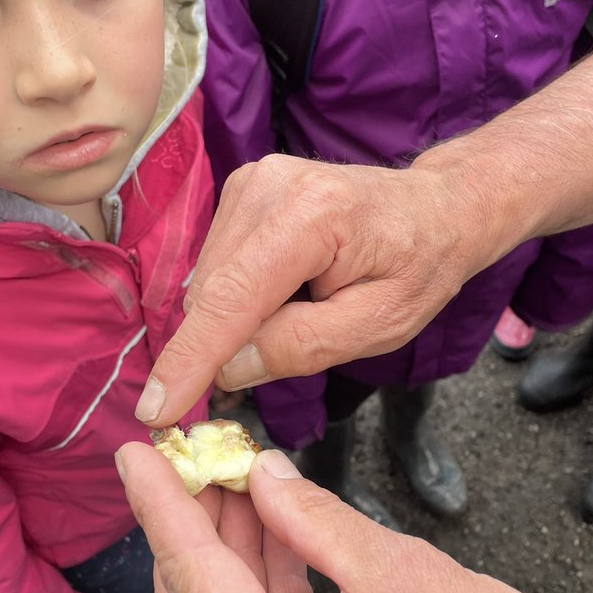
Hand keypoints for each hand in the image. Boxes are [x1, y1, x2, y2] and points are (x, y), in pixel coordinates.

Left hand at [118, 440, 592, 592]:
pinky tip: (277, 546)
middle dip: (191, 537)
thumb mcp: (397, 571)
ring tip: (241, 490)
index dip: (161, 506)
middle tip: (200, 465)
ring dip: (229, 569)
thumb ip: (311, 520)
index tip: (136, 452)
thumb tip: (262, 476)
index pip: (193, 582)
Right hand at [135, 152, 491, 425]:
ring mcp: (250, 182)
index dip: (189, 359)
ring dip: (234, 319)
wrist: (435, 207)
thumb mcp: (380, 325)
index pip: (231, 299)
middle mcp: (267, 187)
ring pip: (207, 284)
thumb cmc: (418, 265)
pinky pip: (215, 266)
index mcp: (311, 216)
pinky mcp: (240, 190)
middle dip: (223, 344)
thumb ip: (303, 346)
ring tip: (302, 308)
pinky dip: (237, 297)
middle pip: (211, 294)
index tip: (157, 409)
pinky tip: (284, 293)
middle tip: (278, 358)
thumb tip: (230, 368)